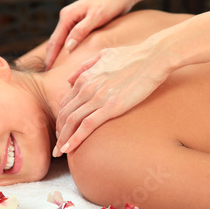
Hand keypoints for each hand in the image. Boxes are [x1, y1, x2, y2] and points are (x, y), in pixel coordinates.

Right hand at [44, 0, 135, 69]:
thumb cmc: (111, 2)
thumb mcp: (96, 17)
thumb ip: (81, 31)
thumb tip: (67, 48)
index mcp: (67, 15)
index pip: (55, 40)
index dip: (51, 57)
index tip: (47, 71)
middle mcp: (68, 16)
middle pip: (56, 40)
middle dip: (52, 56)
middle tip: (49, 74)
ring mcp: (75, 19)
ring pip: (64, 39)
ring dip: (60, 53)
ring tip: (58, 70)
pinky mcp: (83, 21)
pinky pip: (72, 37)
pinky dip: (69, 47)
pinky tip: (71, 58)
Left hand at [53, 37, 173, 156]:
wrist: (152, 58)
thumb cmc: (132, 56)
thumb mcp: (103, 55)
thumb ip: (84, 66)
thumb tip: (69, 79)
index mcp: (84, 77)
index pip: (66, 103)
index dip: (60, 118)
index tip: (61, 130)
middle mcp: (86, 88)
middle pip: (65, 114)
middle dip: (59, 132)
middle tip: (56, 146)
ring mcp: (97, 98)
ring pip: (71, 122)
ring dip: (62, 139)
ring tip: (58, 153)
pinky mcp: (110, 107)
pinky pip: (86, 126)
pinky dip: (74, 139)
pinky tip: (68, 149)